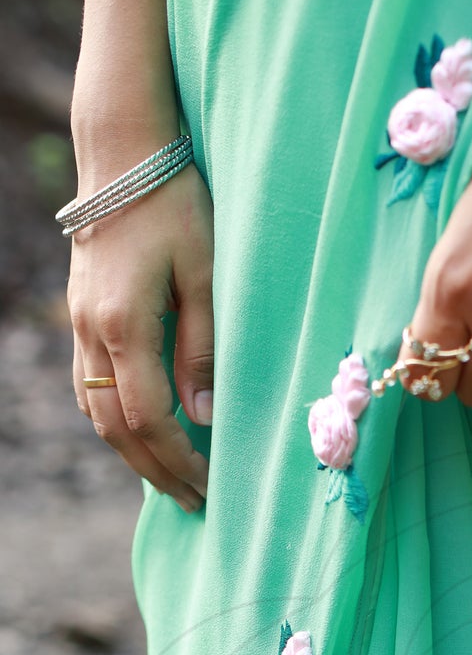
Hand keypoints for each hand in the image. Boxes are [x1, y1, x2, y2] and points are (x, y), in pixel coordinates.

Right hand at [67, 162, 214, 511]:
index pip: (147, 419)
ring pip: (95, 410)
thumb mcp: (205, 274)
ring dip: (131, 450)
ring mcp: (79, 322)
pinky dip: (113, 417)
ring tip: (170, 478)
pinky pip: (89, 384)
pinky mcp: (81, 313)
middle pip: (114, 427)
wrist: (122, 153)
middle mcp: (91, 330)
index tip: (209, 487)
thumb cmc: (174, 203)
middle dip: (154, 469)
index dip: (177, 461)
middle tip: (193, 501)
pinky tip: (141, 431)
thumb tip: (201, 415)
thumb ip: (202, 347)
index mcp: (123, 324)